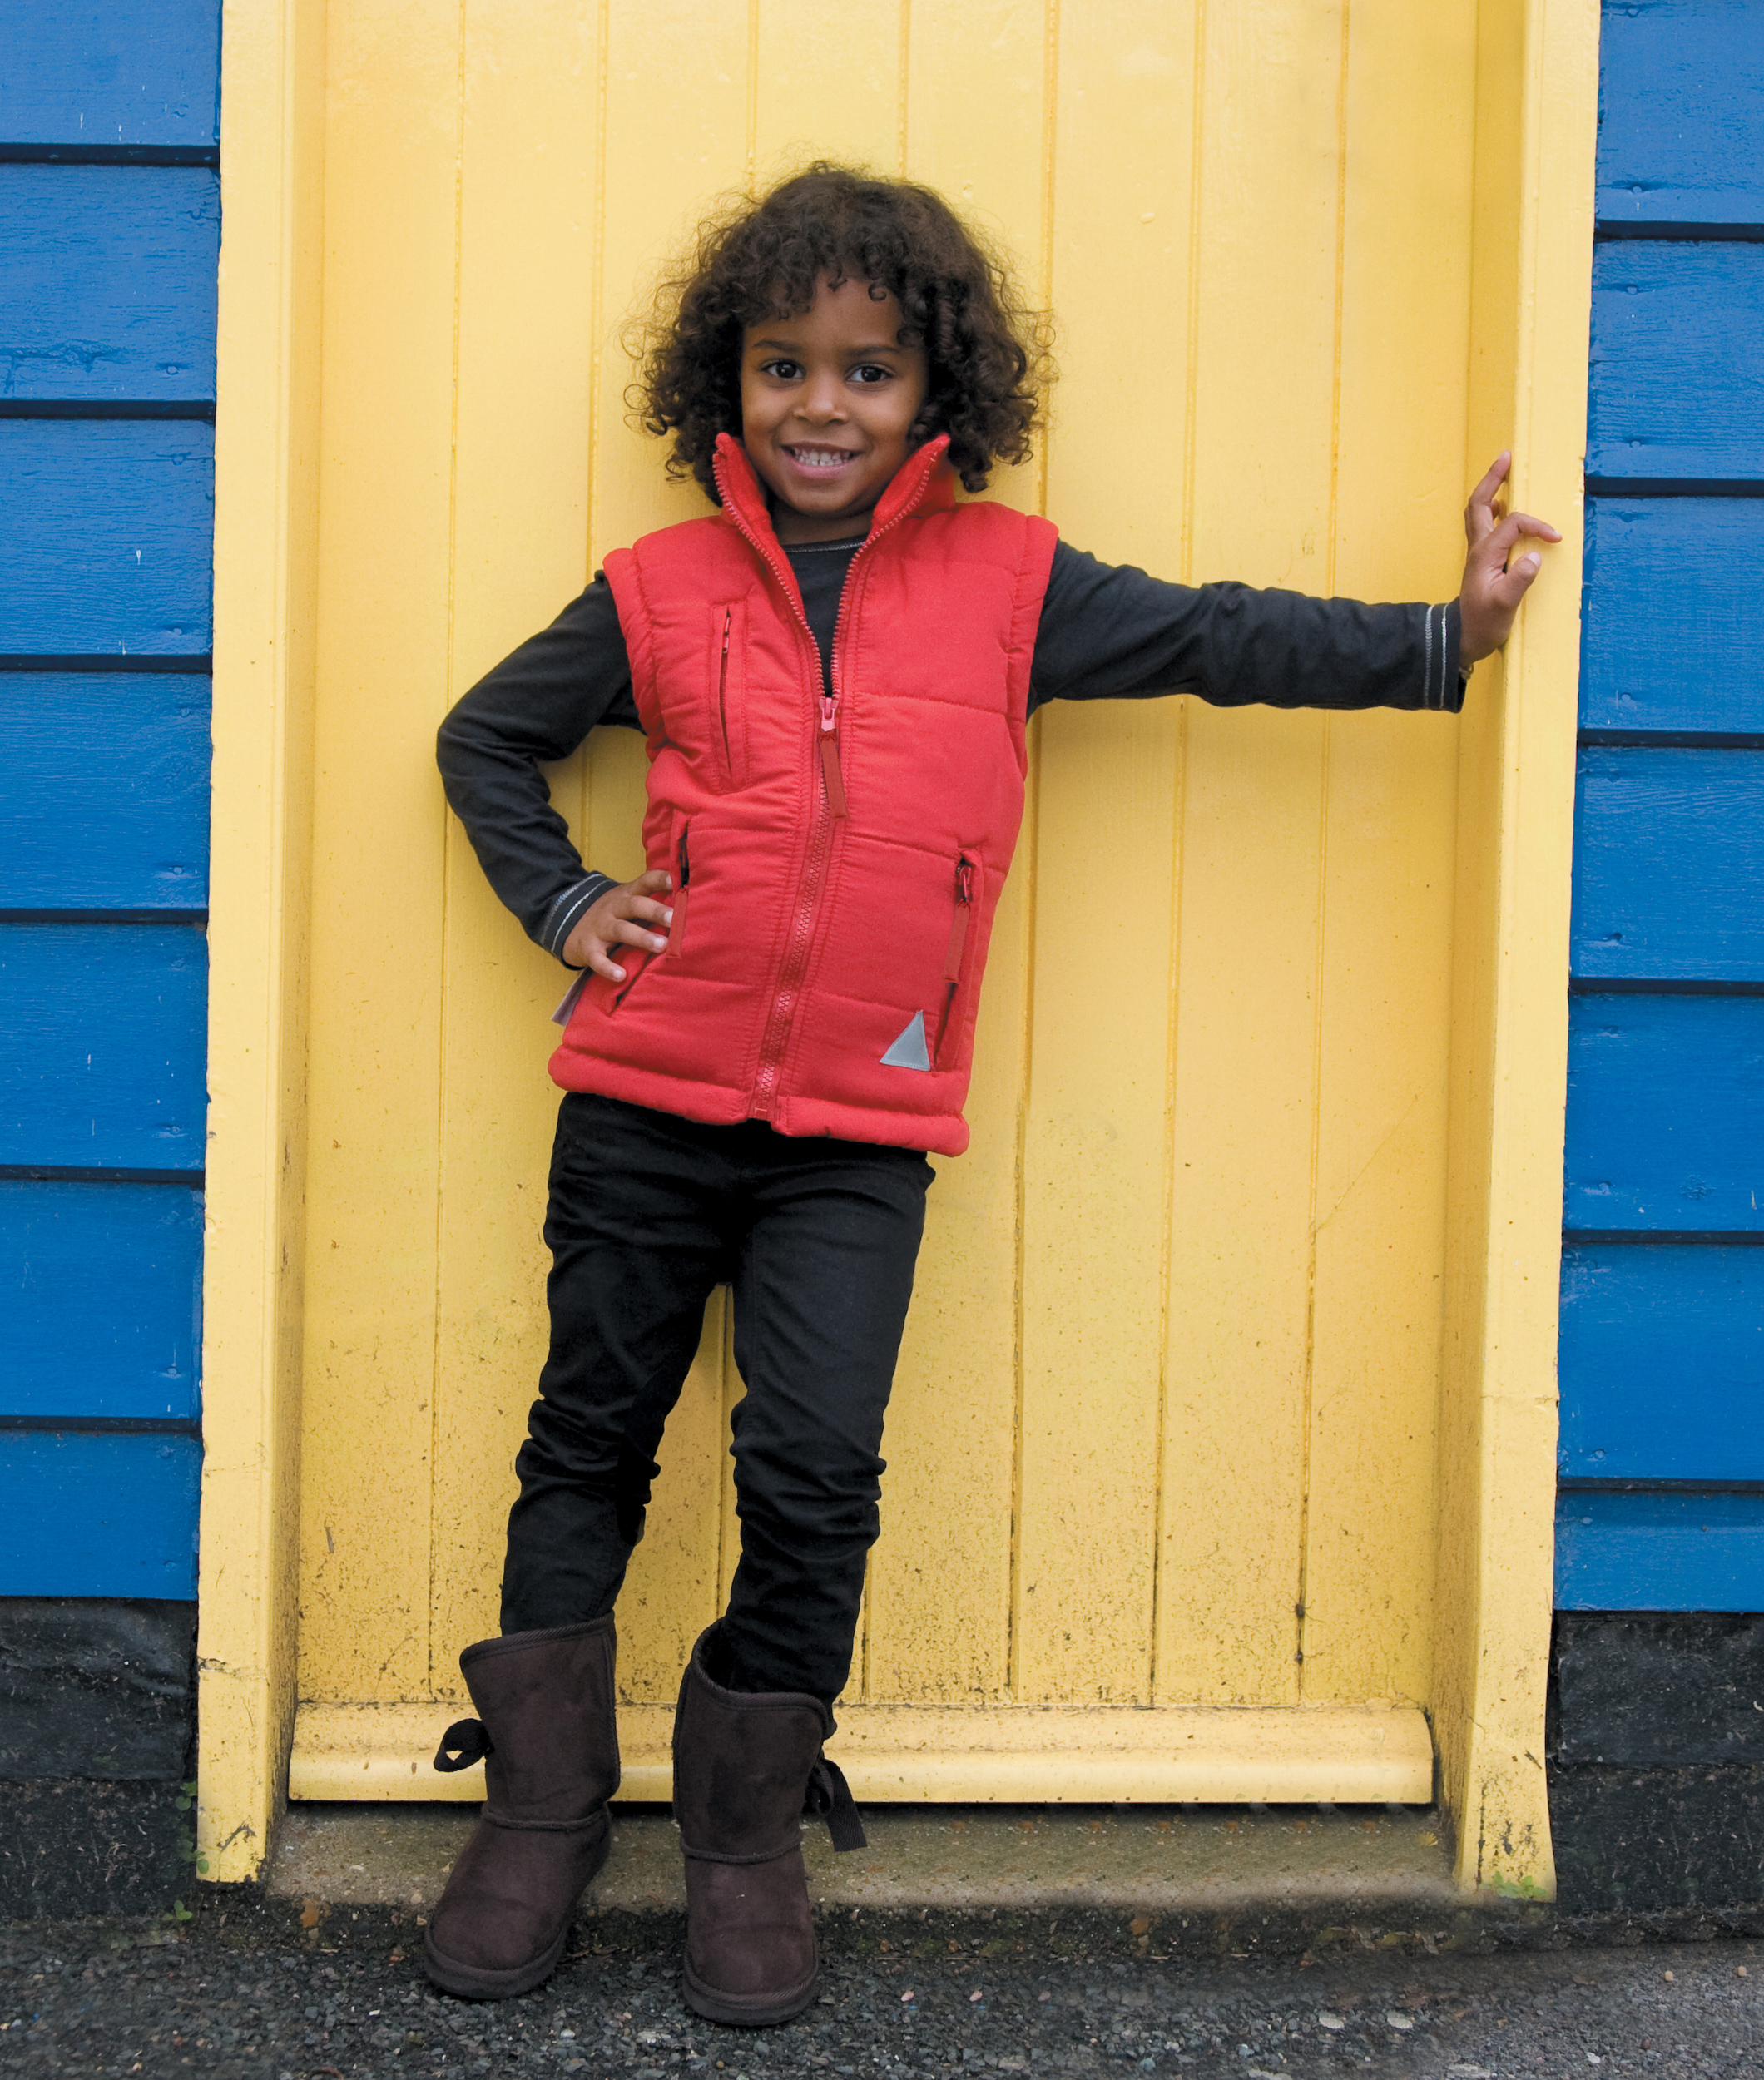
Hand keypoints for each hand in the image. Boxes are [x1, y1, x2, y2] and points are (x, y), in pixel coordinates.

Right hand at [562, 869, 672, 981]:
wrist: (569, 925)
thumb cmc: (613, 915)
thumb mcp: (628, 901)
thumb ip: (652, 901)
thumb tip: (690, 904)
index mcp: (627, 894)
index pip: (645, 881)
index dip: (661, 879)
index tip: (678, 882)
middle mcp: (613, 907)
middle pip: (634, 905)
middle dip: (655, 911)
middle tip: (675, 919)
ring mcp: (599, 927)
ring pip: (621, 930)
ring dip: (642, 937)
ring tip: (662, 946)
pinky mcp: (588, 948)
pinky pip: (597, 958)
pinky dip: (608, 967)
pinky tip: (621, 975)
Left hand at [1458, 451, 1561, 663]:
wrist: (1463, 638)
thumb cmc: (1483, 623)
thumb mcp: (1504, 604)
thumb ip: (1519, 579)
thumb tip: (1534, 555)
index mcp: (1485, 554)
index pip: (1513, 524)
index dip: (1536, 525)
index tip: (1555, 538)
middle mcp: (1478, 548)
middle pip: (1479, 503)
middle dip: (1492, 478)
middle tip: (1506, 457)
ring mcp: (1477, 552)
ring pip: (1477, 511)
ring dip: (1489, 489)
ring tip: (1503, 473)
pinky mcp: (1481, 559)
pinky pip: (1483, 524)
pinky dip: (1492, 509)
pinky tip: (1503, 509)